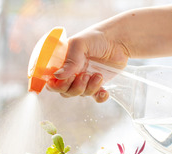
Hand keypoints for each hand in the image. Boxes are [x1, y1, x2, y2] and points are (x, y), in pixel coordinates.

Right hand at [43, 6, 171, 102]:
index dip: (55, 85)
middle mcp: (71, 73)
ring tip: (98, 75)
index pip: (52, 81)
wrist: (119, 40)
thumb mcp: (80, 44)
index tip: (65, 80)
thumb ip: (70, 60)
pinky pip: (95, 97)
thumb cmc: (97, 38)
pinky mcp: (98, 85)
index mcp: (63, 64)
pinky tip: (104, 91)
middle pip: (65, 92)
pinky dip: (100, 97)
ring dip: (89, 88)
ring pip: (80, 94)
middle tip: (85, 76)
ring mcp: (84, 80)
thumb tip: (58, 76)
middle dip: (75, 87)